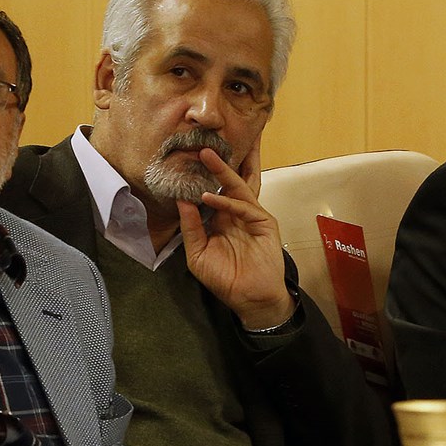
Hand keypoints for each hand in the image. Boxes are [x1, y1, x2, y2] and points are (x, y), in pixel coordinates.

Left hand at [176, 143, 293, 329]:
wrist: (250, 298)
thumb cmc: (224, 278)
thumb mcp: (198, 253)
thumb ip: (191, 228)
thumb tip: (181, 202)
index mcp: (221, 220)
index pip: (210, 193)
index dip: (200, 179)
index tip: (185, 163)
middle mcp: (236, 215)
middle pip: (227, 184)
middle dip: (215, 166)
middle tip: (201, 148)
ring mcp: (252, 217)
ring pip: (239, 188)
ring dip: (223, 172)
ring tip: (207, 157)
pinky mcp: (265, 224)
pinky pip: (245, 208)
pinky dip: (227, 201)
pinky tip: (209, 197)